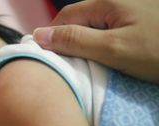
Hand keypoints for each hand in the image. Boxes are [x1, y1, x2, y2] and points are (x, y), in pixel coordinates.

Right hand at [33, 0, 158, 83]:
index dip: (49, 35)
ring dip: (83, 42)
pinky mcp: (141, 22)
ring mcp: (132, 11)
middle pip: (80, 19)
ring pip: (95, 25)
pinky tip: (103, 58)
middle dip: (65, 39)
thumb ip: (76, 41)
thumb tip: (40, 35)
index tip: (42, 58)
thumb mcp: (113, 50)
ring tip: (80, 64)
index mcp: (109, 3)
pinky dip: (101, 44)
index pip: (66, 17)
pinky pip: (111, 30)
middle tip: (60, 65)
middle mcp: (118, 1)